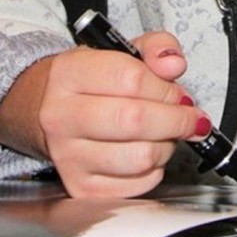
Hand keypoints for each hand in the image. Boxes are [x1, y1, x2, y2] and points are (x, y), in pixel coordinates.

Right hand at [0, 31, 213, 197]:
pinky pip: (137, 184)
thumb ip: (156, 48)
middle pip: (135, 121)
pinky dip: (155, 169)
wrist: (47, 113)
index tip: (179, 93)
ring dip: (167, 145)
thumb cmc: (92, 82)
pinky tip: (147, 152)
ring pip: (140, 157)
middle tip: (189, 117)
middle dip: (177, 119)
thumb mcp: (121, 51)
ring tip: (165, 134)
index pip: (131, 78)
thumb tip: (174, 65)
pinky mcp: (80, 188)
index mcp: (68, 74)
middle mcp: (61, 117)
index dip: (166, 87)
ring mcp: (67, 157)